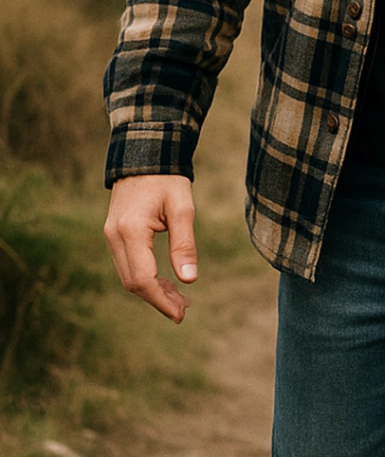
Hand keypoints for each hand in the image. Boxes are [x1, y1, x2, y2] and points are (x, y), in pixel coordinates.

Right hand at [103, 174, 197, 322]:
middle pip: (133, 282)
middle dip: (158, 298)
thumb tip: (190, 280)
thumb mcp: (182, 208)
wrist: (145, 153)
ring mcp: (111, 235)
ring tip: (179, 297)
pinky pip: (127, 264)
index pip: (143, 278)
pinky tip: (164, 280)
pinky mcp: (114, 233)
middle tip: (184, 308)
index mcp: (131, 231)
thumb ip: (184, 244)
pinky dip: (144, 277)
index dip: (161, 300)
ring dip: (151, 290)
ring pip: (128, 275)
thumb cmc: (167, 178)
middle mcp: (114, 236)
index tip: (180, 314)